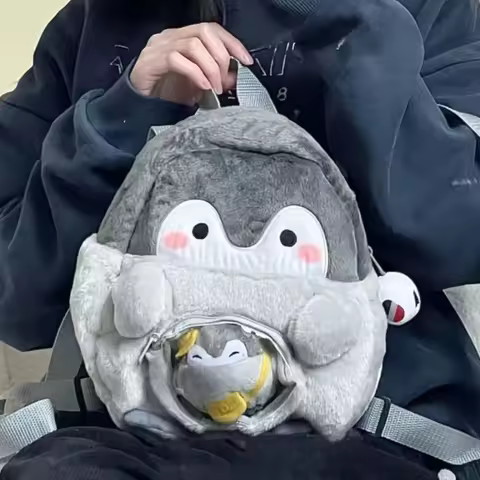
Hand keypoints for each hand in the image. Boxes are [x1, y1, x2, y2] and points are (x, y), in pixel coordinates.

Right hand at [130, 23, 252, 104]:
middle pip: (205, 32)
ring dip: (210, 68)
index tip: (247, 61)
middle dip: (221, 57)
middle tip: (225, 81)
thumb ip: (216, 78)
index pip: (212, 30)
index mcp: (183, 38)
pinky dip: (195, 73)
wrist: (138, 104)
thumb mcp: (197, 84)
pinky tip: (203, 86)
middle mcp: (171, 37)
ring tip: (214, 88)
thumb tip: (235, 77)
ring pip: (194, 45)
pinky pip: (177, 60)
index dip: (232, 43)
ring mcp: (159, 46)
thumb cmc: (166, 93)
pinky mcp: (151, 61)